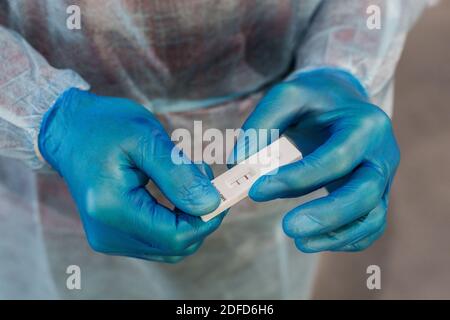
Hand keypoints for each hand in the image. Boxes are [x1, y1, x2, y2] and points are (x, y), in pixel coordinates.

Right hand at [38, 88, 222, 262]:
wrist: (71, 130)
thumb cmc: (106, 126)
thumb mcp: (146, 139)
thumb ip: (179, 175)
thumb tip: (211, 204)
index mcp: (112, 208)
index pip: (174, 235)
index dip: (207, 218)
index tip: (220, 189)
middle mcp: (107, 232)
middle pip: (174, 246)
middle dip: (200, 216)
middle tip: (202, 176)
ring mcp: (109, 237)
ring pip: (169, 246)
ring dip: (189, 218)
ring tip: (187, 178)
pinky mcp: (114, 234)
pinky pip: (157, 240)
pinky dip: (175, 220)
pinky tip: (175, 191)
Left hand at [232, 68, 399, 251]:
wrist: (341, 101)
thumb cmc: (313, 99)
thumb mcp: (286, 97)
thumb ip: (261, 126)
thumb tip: (240, 164)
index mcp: (364, 125)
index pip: (334, 159)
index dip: (296, 178)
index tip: (256, 190)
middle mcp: (382, 153)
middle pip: (365, 193)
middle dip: (326, 215)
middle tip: (287, 228)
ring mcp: (383, 177)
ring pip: (372, 217)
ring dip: (336, 235)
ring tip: (299, 241)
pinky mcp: (376, 194)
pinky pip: (369, 226)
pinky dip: (345, 238)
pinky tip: (314, 240)